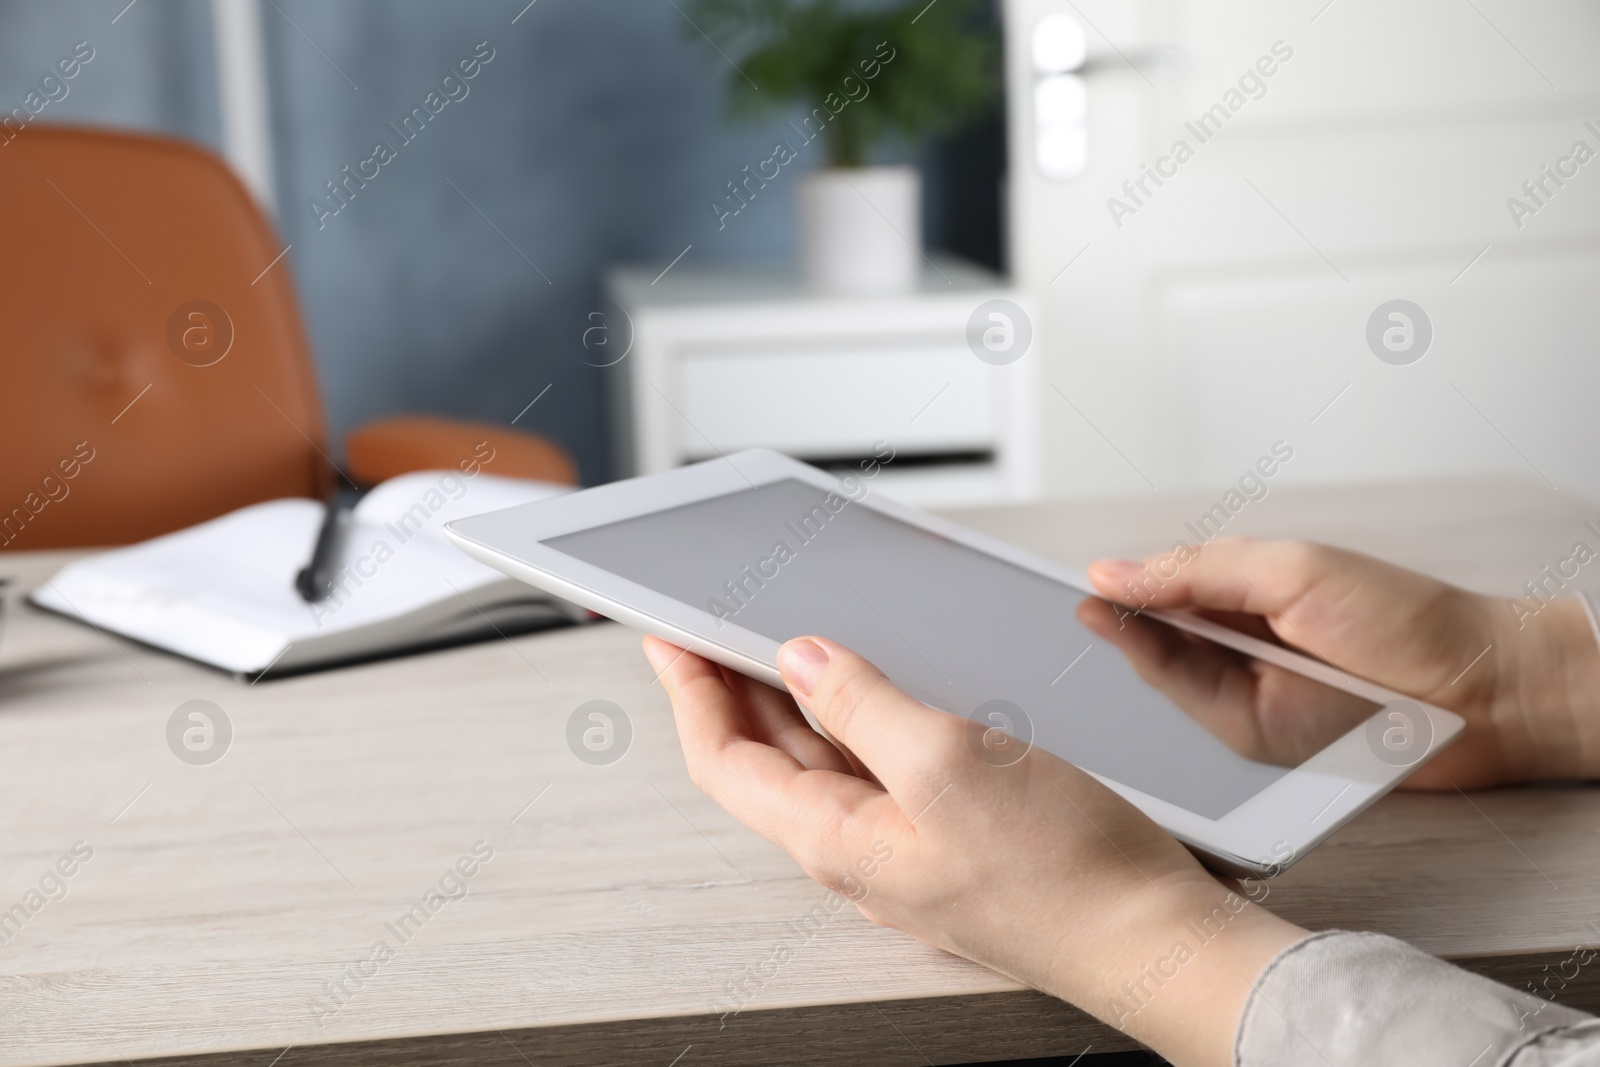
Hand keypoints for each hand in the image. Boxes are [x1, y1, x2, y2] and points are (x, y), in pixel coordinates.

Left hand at [644, 634, 1304, 1066]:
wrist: (1150, 938)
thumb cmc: (1065, 876)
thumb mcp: (950, 764)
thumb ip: (865, 707)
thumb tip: (802, 661)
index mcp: (836, 840)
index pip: (726, 760)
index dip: (691, 693)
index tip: (669, 639)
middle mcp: (858, 850)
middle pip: (766, 762)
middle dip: (731, 690)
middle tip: (711, 631)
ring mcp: (903, 849)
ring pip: (821, 765)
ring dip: (790, 703)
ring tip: (776, 646)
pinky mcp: (949, 841)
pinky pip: (876, 774)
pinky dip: (856, 722)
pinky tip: (875, 694)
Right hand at [1075, 596, 1378, 768]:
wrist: (1477, 694)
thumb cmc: (1402, 616)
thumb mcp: (1291, 570)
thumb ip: (1197, 573)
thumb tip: (1111, 573)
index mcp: (1243, 585)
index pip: (1159, 583)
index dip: (1114, 584)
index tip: (1068, 579)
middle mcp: (1236, 638)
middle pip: (1150, 630)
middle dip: (1107, 619)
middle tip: (1061, 605)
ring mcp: (1241, 689)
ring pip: (1160, 672)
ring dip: (1127, 649)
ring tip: (1088, 621)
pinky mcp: (1251, 737)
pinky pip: (1189, 714)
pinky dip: (1162, 689)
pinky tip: (1133, 658)